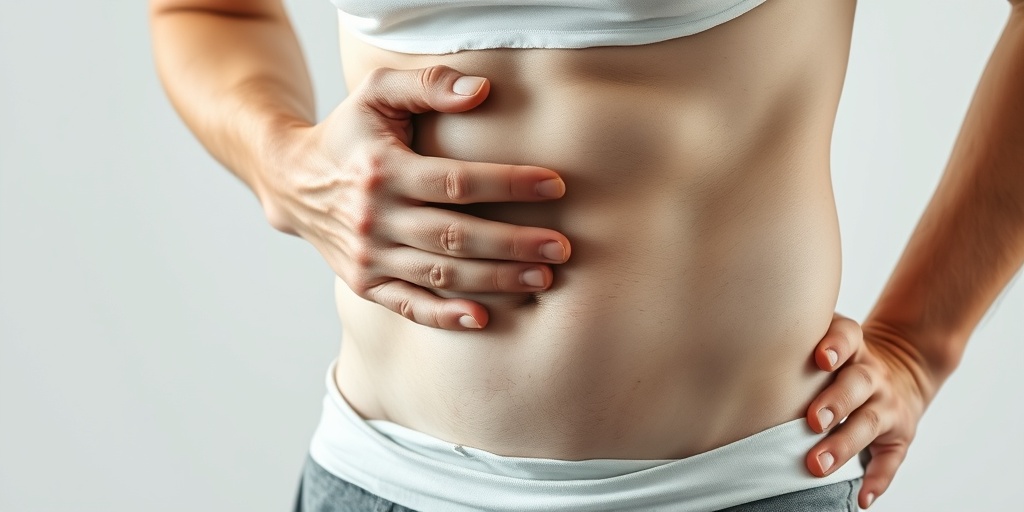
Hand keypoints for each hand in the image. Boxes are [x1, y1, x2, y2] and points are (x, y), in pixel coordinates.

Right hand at [258, 65, 570, 329]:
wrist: (292, 181)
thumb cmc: (349, 131)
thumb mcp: (377, 92)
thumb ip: (428, 83)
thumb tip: (482, 90)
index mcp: (382, 170)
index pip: (456, 181)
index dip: (508, 184)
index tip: (554, 185)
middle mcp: (374, 218)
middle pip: (455, 236)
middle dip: (513, 244)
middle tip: (560, 247)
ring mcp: (368, 256)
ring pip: (440, 274)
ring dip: (494, 280)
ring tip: (542, 279)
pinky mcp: (365, 283)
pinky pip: (408, 305)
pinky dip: (444, 316)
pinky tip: (483, 318)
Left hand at [804, 313, 935, 508]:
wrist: (903, 372)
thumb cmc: (841, 365)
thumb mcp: (827, 346)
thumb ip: (795, 350)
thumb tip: (739, 366)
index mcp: (853, 350)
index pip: (848, 338)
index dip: (836, 346)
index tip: (821, 358)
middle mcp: (872, 376)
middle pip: (858, 384)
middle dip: (835, 403)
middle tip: (812, 422)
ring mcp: (887, 405)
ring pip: (870, 422)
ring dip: (844, 444)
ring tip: (818, 465)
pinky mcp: (899, 435)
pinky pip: (890, 459)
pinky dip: (877, 480)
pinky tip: (862, 497)